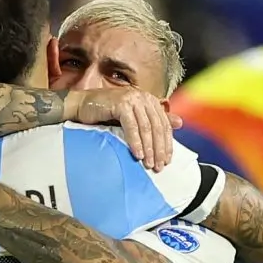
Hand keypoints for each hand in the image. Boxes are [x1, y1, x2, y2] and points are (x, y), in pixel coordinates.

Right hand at [67, 88, 183, 169]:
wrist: (83, 105)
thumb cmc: (106, 112)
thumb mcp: (133, 118)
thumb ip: (154, 120)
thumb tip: (180, 123)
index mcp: (149, 100)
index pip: (163, 124)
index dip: (167, 143)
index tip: (167, 160)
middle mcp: (143, 97)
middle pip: (157, 126)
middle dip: (159, 149)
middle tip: (158, 166)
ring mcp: (132, 99)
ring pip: (146, 127)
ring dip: (149, 148)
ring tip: (148, 163)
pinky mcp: (121, 104)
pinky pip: (132, 126)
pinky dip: (135, 142)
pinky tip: (137, 154)